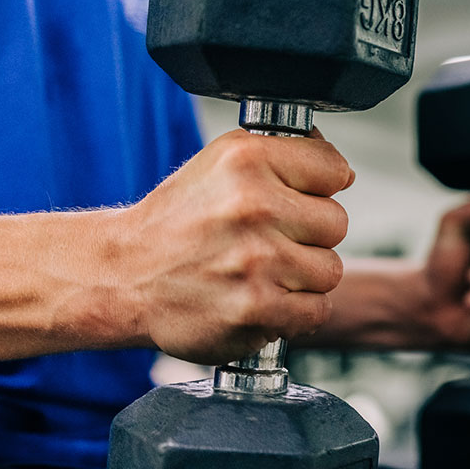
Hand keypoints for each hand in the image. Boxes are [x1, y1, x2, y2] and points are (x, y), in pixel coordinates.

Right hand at [109, 128, 353, 364]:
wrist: (125, 276)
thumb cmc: (180, 220)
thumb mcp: (222, 163)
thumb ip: (285, 157)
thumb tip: (344, 173)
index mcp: (247, 159)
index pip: (334, 170)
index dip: (319, 188)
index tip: (294, 199)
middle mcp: (253, 205)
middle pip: (337, 223)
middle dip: (309, 235)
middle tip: (268, 241)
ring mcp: (257, 260)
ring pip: (330, 270)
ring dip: (303, 277)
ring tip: (262, 271)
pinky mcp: (257, 309)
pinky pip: (317, 310)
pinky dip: (295, 312)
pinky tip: (263, 298)